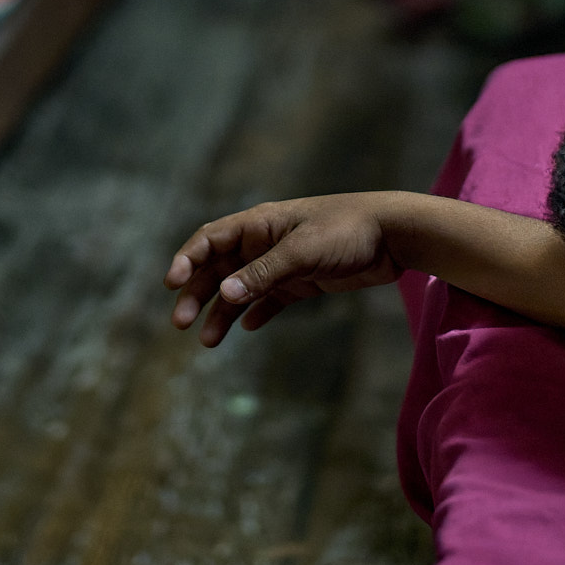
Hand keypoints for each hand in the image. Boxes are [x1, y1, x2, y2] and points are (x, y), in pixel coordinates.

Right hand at [165, 193, 405, 345]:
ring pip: (242, 289)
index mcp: (259, 224)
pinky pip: (271, 299)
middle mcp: (265, 242)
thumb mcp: (303, 251)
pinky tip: (247, 329)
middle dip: (197, 293)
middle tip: (181, 322)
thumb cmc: (347, 230)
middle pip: (219, 268)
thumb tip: (223, 295)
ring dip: (223, 312)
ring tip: (208, 341)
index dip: (187, 259)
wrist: (394, 235)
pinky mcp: (303, 281)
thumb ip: (263, 273)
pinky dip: (256, 313)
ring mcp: (284, 263)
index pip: (210, 239)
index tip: (171, 283)